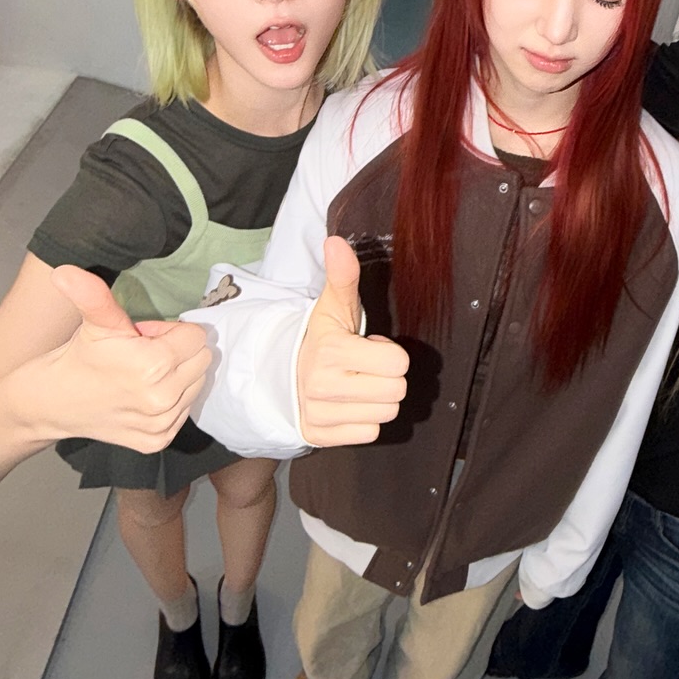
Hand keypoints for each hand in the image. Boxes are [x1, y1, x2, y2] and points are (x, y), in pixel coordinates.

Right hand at [45, 266, 211, 450]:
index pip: (196, 336)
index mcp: (155, 364)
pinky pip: (184, 411)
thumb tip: (64, 272)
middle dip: (177, 352)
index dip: (171, 332)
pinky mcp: (158, 441)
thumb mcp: (94, 322)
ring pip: (195, 385)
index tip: (144, 338)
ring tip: (141, 376)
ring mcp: (162, 423)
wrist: (54, 403)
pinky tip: (142, 396)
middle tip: (143, 355)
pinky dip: (170, 402)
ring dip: (176, 377)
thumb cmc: (80, 357)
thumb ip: (93, 295)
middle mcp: (163, 398)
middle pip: (201, 360)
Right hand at [296, 237, 408, 446]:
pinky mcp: (318, 436)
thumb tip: (336, 242)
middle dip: (387, 378)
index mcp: (331, 351)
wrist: (280, 375)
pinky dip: (363, 422)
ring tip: (356, 385)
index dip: (389, 354)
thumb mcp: (333, 307)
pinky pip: (368, 434)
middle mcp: (323, 385)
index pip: (398, 363)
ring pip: (386, 415)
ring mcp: (320, 413)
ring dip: (377, 400)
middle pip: (396, 391)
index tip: (368, 349)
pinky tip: (349, 406)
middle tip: (364, 369)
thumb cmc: (318, 340)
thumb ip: (342, 276)